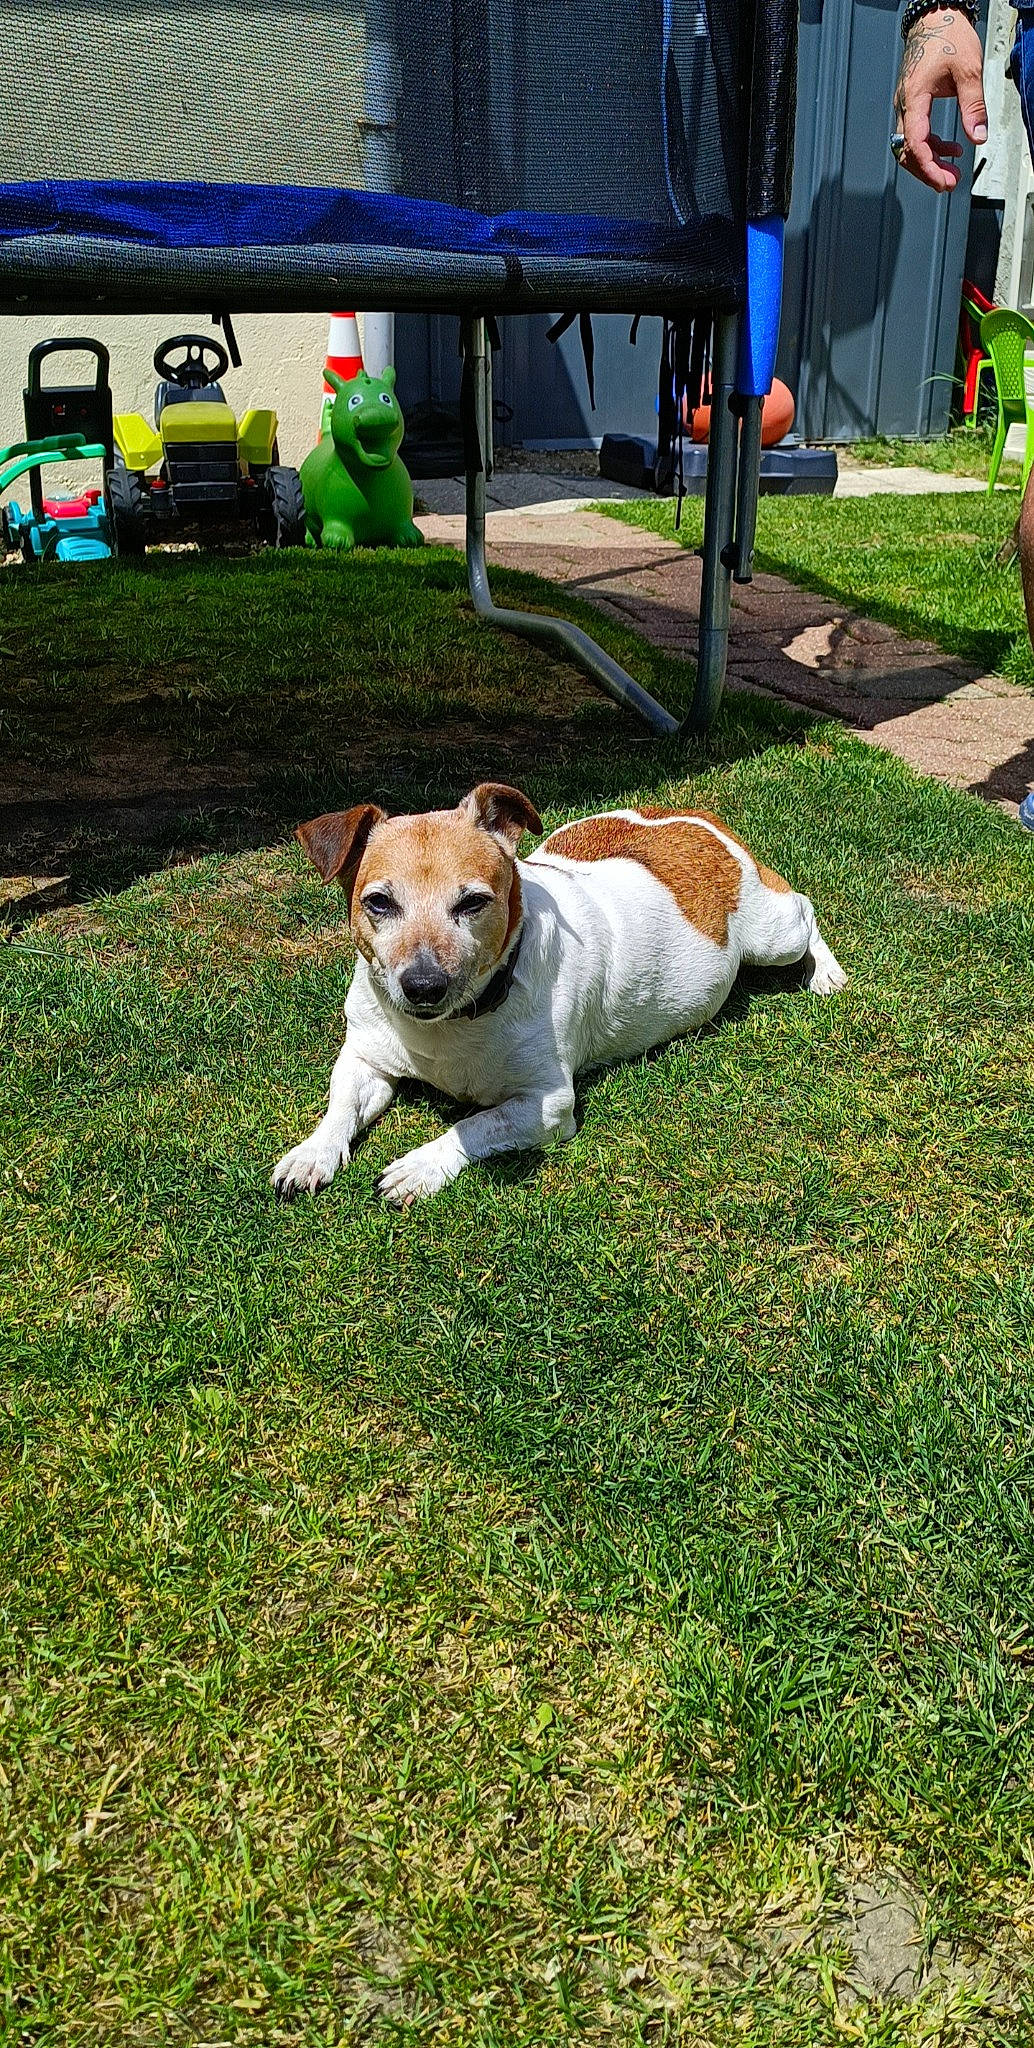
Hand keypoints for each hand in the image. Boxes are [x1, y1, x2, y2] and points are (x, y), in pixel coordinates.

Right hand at [893, 9, 986, 191]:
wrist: (936, 18)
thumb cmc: (948, 37)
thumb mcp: (968, 71)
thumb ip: (973, 106)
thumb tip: (977, 135)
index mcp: (914, 97)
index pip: (915, 143)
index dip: (928, 167)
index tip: (942, 181)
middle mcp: (905, 104)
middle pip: (907, 152)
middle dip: (927, 171)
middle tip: (948, 183)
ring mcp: (907, 105)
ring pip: (909, 146)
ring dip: (929, 162)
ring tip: (950, 172)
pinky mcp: (913, 103)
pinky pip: (916, 134)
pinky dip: (931, 147)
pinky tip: (950, 149)